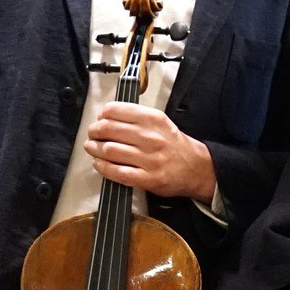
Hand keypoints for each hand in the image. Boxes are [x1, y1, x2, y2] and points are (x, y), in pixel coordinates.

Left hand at [85, 101, 216, 199]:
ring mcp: (149, 159)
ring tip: (93, 149)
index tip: (100, 119)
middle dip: (94, 132)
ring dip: (95, 149)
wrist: (197, 168)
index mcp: (153, 119)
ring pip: (109, 150)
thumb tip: (106, 116)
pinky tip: (100, 164)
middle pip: (108, 129)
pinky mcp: (148, 178)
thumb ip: (136, 118)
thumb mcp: (161, 122)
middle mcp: (151, 137)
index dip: (102, 115)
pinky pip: (117, 172)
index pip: (115, 110)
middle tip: (93, 135)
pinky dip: (103, 167)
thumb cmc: (174, 145)